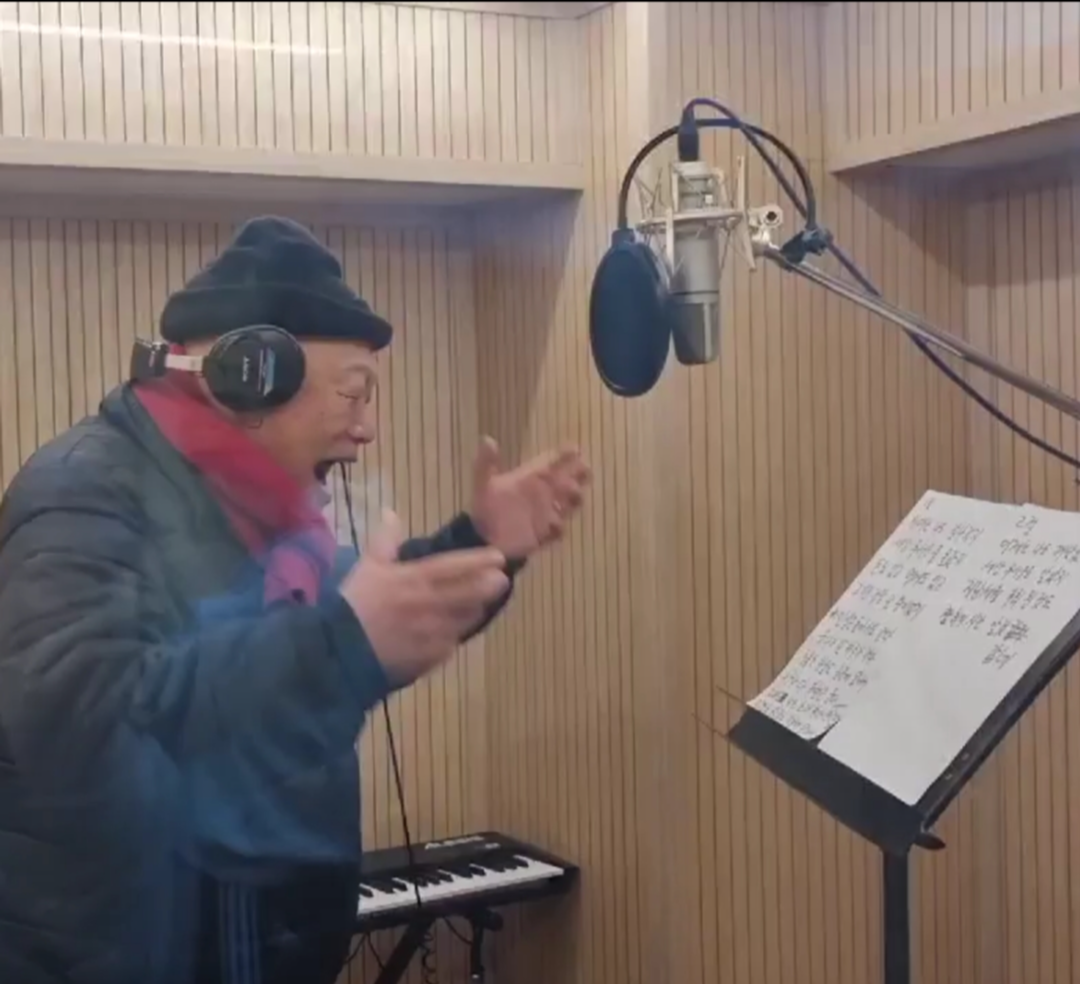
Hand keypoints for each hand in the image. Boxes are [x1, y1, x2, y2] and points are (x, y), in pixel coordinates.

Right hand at [340, 510, 508, 685]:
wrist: (339, 653)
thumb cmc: (353, 605)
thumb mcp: (366, 567)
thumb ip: (384, 541)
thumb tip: (391, 512)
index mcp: (415, 580)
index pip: (455, 566)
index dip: (479, 561)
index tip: (498, 557)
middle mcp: (431, 605)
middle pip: (470, 593)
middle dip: (489, 586)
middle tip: (502, 579)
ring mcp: (434, 633)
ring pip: (465, 619)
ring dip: (475, 609)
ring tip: (481, 603)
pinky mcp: (431, 657)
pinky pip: (450, 644)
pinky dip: (454, 635)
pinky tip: (455, 631)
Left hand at [469, 438, 589, 559]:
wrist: (482, 539)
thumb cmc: (485, 508)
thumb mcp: (483, 484)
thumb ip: (486, 463)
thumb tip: (487, 439)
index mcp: (529, 478)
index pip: (551, 462)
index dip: (564, 455)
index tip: (576, 449)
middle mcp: (541, 493)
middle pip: (568, 480)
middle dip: (579, 475)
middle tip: (584, 473)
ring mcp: (545, 513)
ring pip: (569, 503)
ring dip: (573, 499)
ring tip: (571, 499)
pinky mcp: (544, 532)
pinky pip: (558, 529)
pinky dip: (558, 527)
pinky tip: (554, 527)